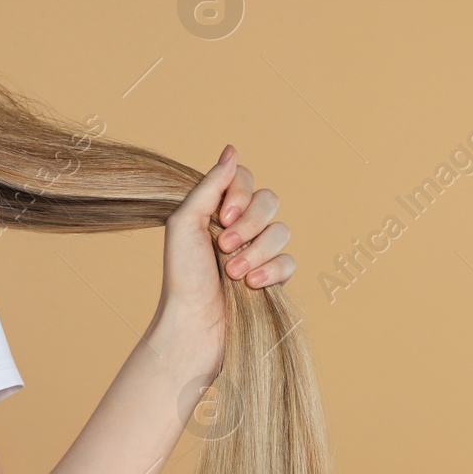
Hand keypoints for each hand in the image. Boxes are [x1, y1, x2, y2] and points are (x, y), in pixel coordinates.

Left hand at [149, 144, 293, 363]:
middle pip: (269, 200)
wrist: (194, 324)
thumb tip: (232, 149)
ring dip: (257, 251)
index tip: (222, 217)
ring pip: (282, 230)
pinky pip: (290, 261)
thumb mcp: (186, 223)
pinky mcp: (273, 278)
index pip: (246, 179)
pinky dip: (271, 270)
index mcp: (217, 210)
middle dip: (249, 225)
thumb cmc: (182, 276)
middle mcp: (240, 227)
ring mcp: (259, 252)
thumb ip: (211, 186)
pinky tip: (251, 285)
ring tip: (233, 273)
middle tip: (223, 248)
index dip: (241, 195)